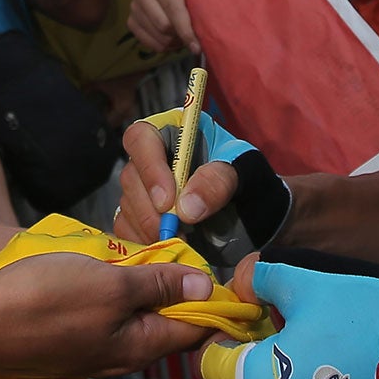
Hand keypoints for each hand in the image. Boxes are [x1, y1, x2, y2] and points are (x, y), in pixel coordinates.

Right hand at [0, 252, 214, 375]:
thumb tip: (205, 286)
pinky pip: (105, 314)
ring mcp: (93, 349)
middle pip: (166, 323)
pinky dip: (115, 292)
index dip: (213, 301)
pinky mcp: (68, 339)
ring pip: (134, 317)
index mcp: (141, 348)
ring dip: (144, 288)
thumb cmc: (46, 300)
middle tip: (179, 249)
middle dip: (179, 290)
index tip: (220, 268)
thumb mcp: (111, 285)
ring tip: (145, 253)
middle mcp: (122, 356)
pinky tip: (106, 268)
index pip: (196, 330)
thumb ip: (158, 286)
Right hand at [114, 114, 238, 244]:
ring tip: (180, 239)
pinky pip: (127, 227)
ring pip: (128, 205)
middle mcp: (153, 156)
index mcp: (176, 132)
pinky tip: (167, 245)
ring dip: (150, 227)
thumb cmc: (248, 180)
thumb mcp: (245, 172)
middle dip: (151, 209)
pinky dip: (144, 240)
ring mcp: (143, 186)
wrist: (251, 213)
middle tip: (177, 231)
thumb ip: (218, 182)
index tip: (167, 202)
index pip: (142, 138)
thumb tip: (186, 207)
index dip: (149, 169)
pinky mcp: (140, 214)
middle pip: (131, 176)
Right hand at [128, 0, 196, 54]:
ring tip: (181, 36)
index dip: (186, 31)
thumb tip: (204, 35)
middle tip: (191, 38)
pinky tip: (171, 39)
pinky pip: (149, 43)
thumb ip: (198, 8)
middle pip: (164, 26)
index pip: (174, 10)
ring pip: (158, 37)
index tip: (196, 47)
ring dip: (173, 43)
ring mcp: (133, 7)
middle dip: (180, 36)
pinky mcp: (130, 22)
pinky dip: (163, 46)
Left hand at [199, 256, 378, 378]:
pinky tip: (342, 375)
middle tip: (288, 328)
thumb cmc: (373, 323)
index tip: (249, 317)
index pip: (210, 365)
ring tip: (319, 351)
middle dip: (255, 359)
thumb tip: (244, 282)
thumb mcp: (308, 284)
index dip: (225, 335)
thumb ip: (262, 279)